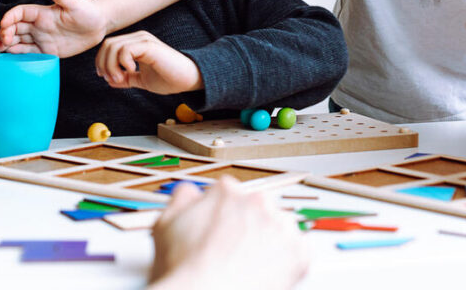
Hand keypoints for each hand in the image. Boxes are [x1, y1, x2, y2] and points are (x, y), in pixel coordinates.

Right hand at [0, 0, 106, 57]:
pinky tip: (11, 59)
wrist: (98, 26)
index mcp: (41, 13)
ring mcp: (41, 38)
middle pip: (14, 28)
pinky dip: (18, 55)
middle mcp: (38, 25)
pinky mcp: (47, 51)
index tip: (5, 24)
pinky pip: (29, 53)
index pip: (19, 13)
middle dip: (5, 34)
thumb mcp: (73, 2)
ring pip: (18, 41)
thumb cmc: (87, 11)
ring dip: (7, 45)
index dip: (10, 17)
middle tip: (3, 42)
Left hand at [95, 31, 202, 93]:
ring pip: (114, 47)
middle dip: (103, 64)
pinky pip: (126, 50)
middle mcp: (139, 38)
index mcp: (136, 43)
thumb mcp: (142, 80)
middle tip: (112, 79)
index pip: (109, 45)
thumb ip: (127, 78)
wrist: (188, 79)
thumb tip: (109, 80)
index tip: (106, 77)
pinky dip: (122, 62)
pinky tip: (130, 70)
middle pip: (108, 44)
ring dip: (111, 65)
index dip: (102, 61)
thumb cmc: (169, 78)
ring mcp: (144, 40)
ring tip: (120, 78)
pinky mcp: (149, 46)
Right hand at [149, 178, 307, 289]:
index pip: (230, 194)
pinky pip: (300, 251)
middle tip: (233, 253)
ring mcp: (280, 226)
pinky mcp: (299, 253)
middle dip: (248, 227)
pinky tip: (268, 273)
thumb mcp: (165, 224)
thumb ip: (182, 199)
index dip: (223, 216)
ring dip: (269, 242)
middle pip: (257, 209)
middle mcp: (257, 202)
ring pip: (279, 228)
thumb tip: (191, 193)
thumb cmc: (184, 272)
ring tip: (249, 266)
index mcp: (227, 191)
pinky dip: (288, 262)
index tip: (221, 232)